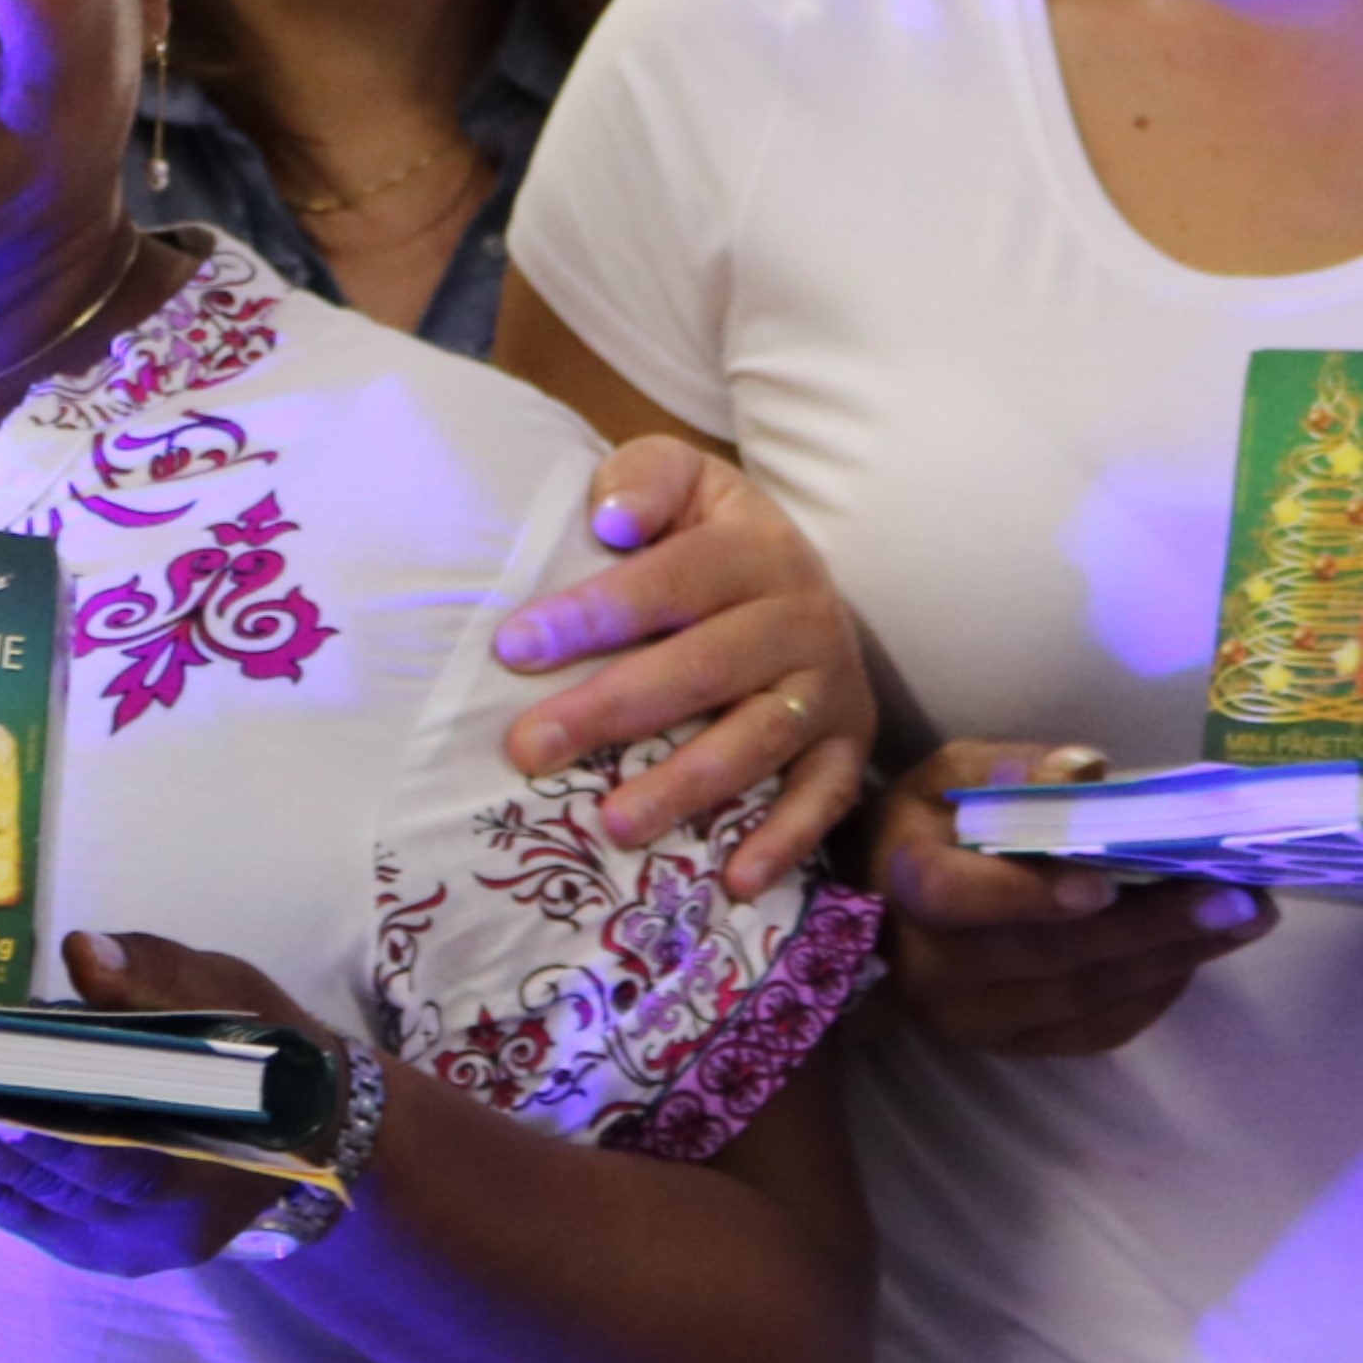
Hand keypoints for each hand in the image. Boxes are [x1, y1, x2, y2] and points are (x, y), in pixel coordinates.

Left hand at [0, 929, 325, 1275]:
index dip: (8, 1126)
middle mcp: (147, 1227)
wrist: (307, 1134)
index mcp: (196, 1164)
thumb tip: (84, 956)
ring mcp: (112, 1247)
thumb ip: (158, 978)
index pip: (91, 1153)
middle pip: (25, 1178)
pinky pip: (4, 1205)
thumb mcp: (232, 996)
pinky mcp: (86, 1246)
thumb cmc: (265, 1054)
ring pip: (1, 1195)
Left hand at [491, 443, 875, 892]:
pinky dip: (784, 842)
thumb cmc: (707, 537)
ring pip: (755, 741)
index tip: (514, 647)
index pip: (670, 582)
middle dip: (611, 710)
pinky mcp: (848, 745)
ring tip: (611, 825)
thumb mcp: (684, 482)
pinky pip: (823, 800)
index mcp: (757, 548)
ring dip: (684, 787)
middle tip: (529, 748)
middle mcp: (803, 617)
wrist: (799, 576)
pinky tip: (733, 881)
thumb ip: (644, 481)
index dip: (594, 613)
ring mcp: (829, 687)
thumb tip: (612, 521)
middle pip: (702, 668)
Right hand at [868, 742, 1277, 1055]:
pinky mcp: (1009, 1046)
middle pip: (1049, 955)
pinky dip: (1151, 995)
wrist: (880, 916)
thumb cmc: (923, 831)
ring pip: (1082, 997)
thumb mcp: (948, 777)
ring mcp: (973, 1018)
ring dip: (1171, 958)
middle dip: (1149, 927)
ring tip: (1242, 920)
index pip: (960, 898)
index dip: (1031, 895)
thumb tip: (1088, 769)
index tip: (1104, 883)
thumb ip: (1011, 768)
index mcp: (908, 887)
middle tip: (1234, 898)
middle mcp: (934, 967)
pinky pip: (1093, 1031)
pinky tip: (1195, 955)